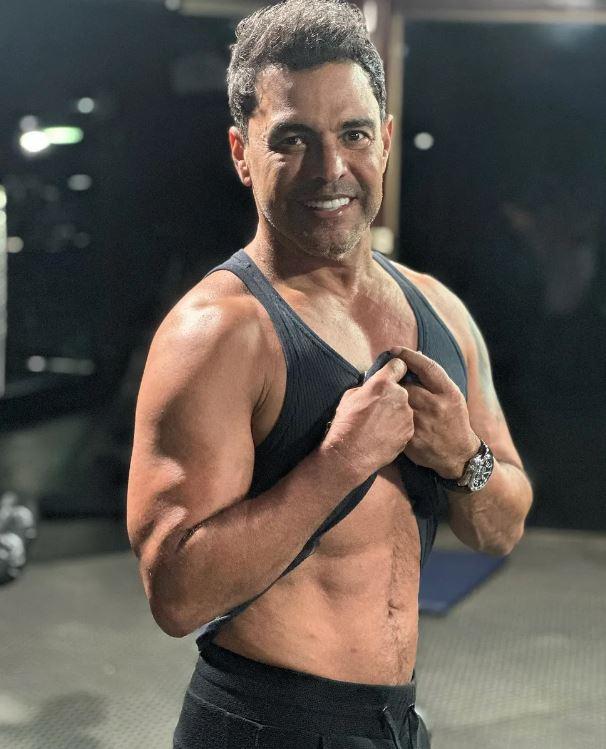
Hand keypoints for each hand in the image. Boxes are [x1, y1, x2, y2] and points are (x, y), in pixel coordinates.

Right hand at [323, 357, 414, 480]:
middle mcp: (400, 395)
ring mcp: (407, 414)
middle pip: (402, 389)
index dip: (394, 370)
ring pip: (405, 407)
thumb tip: (371, 387)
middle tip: (380, 407)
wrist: (351, 455)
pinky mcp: (410, 431)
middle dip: (393, 395)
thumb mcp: (349, 397)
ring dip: (396, 412)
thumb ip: (366, 388)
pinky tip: (384, 434)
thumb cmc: (346, 424)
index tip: (391, 376)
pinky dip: (398, 427)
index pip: (399, 365)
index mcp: (383, 383)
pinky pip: (406, 423)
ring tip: (380, 425)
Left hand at [392, 347, 479, 478]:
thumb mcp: (452, 396)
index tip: (395, 349)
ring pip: (398, 403)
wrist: (458, 454)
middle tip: (385, 379)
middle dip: (395, 382)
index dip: (409, 356)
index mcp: (449, 392)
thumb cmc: (452, 419)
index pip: (427, 367)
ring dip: (389, 399)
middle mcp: (438, 406)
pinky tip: (382, 414)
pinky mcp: (413, 439)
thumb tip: (413, 355)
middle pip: (407, 385)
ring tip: (382, 397)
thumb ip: (434, 379)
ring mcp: (425, 423)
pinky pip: (394, 421)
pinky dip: (388, 416)